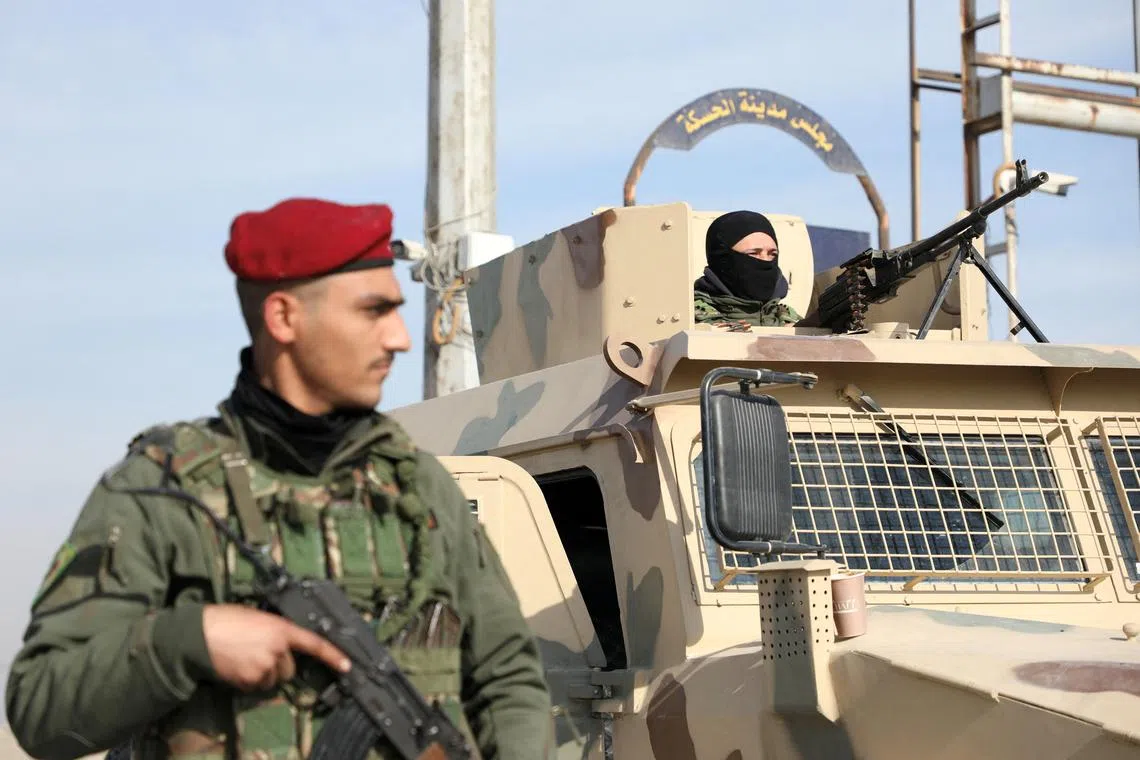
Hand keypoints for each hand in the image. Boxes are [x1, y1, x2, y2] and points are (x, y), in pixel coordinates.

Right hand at [201, 604, 350, 691]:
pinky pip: (257, 687)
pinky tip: (238, 667)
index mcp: (282, 629)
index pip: (314, 643)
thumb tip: (286, 643)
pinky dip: (250, 681)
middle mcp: (278, 649)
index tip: (347, 665)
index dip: (333, 655)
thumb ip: (277, 630)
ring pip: (273, 680)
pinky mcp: (250, 680)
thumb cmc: (227, 619)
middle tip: (259, 653)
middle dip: (279, 665)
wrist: (199, 634)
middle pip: (290, 668)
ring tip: (245, 659)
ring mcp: (264, 667)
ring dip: (264, 674)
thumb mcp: (259, 618)